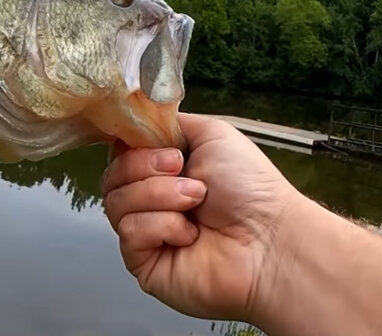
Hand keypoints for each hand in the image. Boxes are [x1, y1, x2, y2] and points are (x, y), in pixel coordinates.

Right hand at [101, 113, 304, 320]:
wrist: (270, 239)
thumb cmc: (251, 190)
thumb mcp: (212, 134)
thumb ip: (168, 122)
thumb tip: (139, 119)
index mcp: (161, 171)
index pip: (119, 152)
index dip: (132, 146)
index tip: (164, 147)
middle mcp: (150, 200)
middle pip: (111, 175)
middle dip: (146, 168)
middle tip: (184, 172)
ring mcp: (145, 232)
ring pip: (115, 202)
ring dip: (158, 195)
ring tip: (195, 201)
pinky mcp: (143, 262)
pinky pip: (129, 232)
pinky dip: (161, 226)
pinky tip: (189, 234)